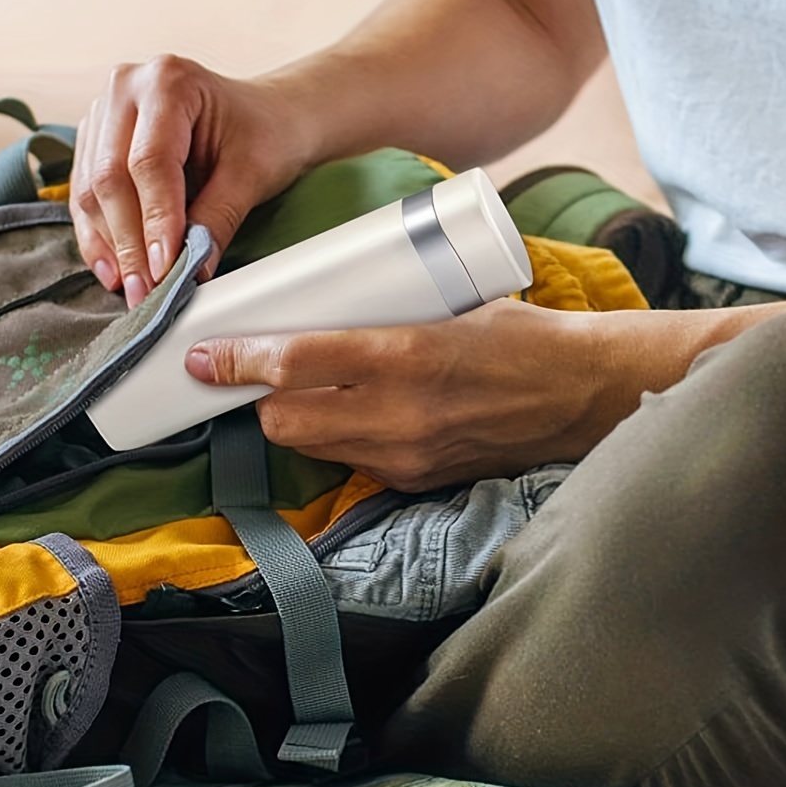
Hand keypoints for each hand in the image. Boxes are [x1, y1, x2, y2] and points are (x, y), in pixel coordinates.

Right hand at [70, 55, 317, 306]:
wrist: (267, 115)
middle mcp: (125, 87)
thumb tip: (190, 271)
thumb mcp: (251, 175)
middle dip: (129, 242)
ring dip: (110, 245)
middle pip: (111, 176)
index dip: (154, 220)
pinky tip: (113, 269)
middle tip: (146, 290)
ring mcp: (103, 111)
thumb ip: (217, 220)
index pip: (150, 161)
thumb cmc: (265, 133)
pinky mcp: (94, 139)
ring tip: (131, 288)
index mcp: (168, 80)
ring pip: (90, 190)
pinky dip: (99, 236)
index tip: (164, 269)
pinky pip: (85, 194)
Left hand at [185, 301, 641, 489]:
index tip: (203, 355)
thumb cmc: (518, 335)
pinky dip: (338, 440)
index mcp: (404, 353)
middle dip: (257, 397)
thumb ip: (378, 323)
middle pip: (284, 419)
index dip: (237, 361)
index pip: (293, 363)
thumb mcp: (444, 306)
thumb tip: (313, 317)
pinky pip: (351, 462)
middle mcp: (397, 412)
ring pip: (311, 446)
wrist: (582, 395)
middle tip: (253, 370)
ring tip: (300, 392)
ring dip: (292, 421)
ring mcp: (405, 454)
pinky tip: (353, 416)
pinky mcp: (416, 480)